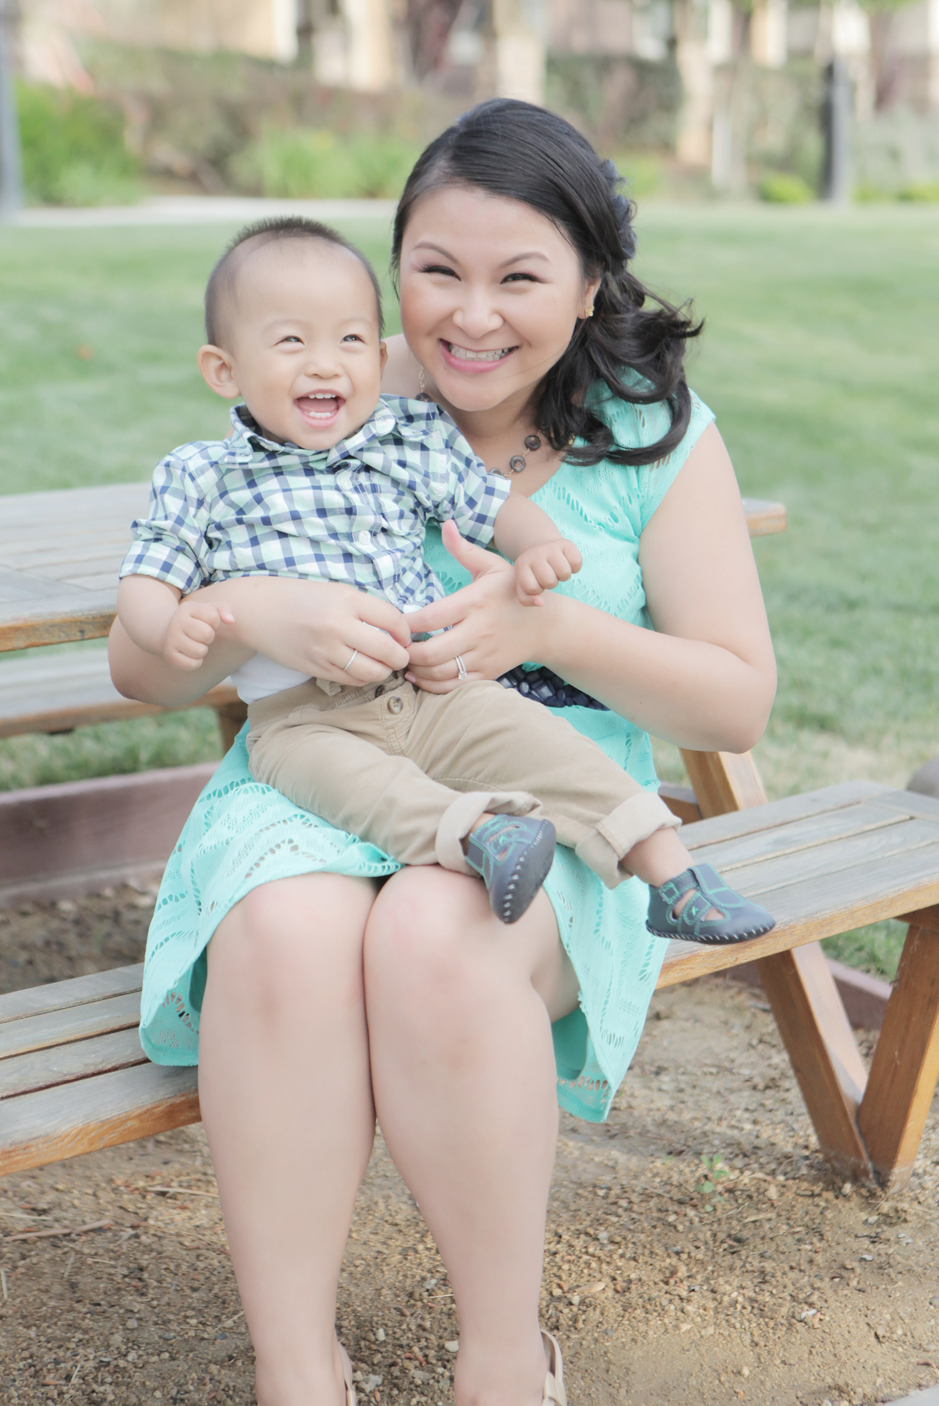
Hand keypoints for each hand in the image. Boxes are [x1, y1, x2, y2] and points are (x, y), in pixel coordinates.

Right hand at [163, 599, 234, 670]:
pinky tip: (189, 654)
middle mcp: (177, 621)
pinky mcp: (170, 655)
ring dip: (202, 650)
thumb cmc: (196, 621)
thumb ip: (224, 609)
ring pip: (200, 651)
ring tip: (194, 644)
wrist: (169, 633)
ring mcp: (171, 639)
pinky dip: (196, 662)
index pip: (214, 618)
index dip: (215, 624)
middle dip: (209, 637)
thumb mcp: (209, 610)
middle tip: (200, 636)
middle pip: (208, 634)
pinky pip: (193, 664)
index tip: (206, 623)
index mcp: (188, 608)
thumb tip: (231, 620)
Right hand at [191, 576, 411, 684]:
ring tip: (384, 665)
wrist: (258, 611)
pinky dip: (363, 677)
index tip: (405, 636)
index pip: (393, 620)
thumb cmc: (300, 597)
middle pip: (386, 650)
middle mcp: (337, 625)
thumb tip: (397, 629)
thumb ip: (364, 608)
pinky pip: (350, 680)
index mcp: (346, 600)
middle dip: (401, 657)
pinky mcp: (315, 668)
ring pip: (370, 671)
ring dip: (383, 671)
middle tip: (402, 656)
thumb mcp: (335, 591)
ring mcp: (325, 650)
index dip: (405, 632)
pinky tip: (362, 669)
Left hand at [404, 521, 553, 693]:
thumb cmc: (512, 591)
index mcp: (475, 602)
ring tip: (403, 660)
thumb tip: (447, 524)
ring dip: (416, 669)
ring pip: (441, 672)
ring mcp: (484, 655)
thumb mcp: (491, 566)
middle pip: (433, 651)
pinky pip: (454, 685)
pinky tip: (418, 675)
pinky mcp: (487, 672)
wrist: (546, 625)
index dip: (408, 624)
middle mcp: (479, 631)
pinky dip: (432, 685)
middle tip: (394, 646)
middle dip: (407, 652)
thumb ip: (464, 550)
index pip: (433, 617)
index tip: (395, 623)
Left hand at [513, 538, 581, 604]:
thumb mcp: (523, 586)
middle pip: (550, 581)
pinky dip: (575, 567)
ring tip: (557, 570)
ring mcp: (551, 547)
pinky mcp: (566, 543)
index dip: (537, 589)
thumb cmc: (533, 573)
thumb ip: (527, 600)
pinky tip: (567, 563)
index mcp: (522, 564)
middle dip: (551, 583)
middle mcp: (535, 553)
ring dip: (563, 576)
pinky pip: (577, 562)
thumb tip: (541, 602)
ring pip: (564, 573)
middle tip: (549, 575)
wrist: (542, 548)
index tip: (537, 581)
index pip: (532, 588)